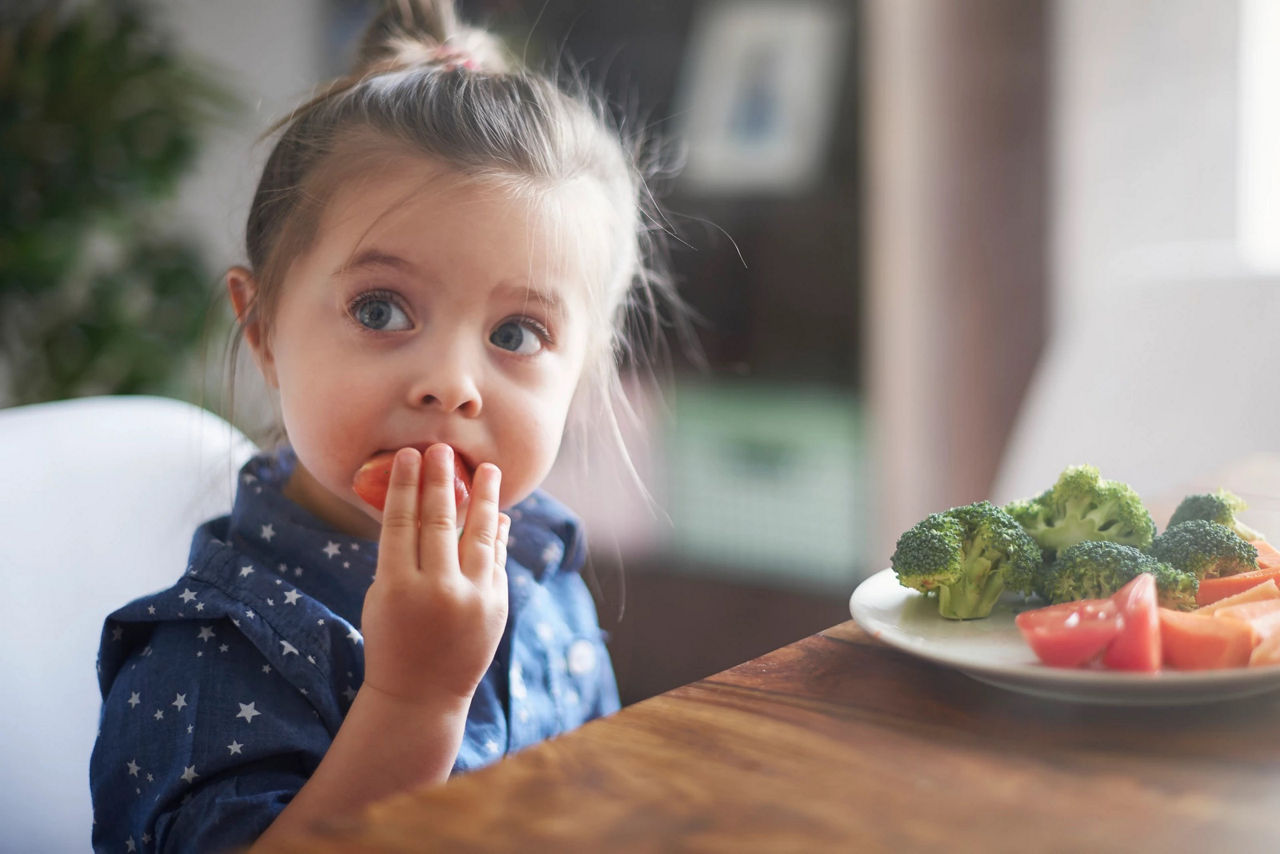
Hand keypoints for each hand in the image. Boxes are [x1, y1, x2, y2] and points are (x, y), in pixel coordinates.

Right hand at [359, 445, 509, 706]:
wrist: (420, 695)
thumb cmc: (392, 639)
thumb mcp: (382, 597)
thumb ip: (401, 556)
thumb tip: (424, 507)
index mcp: (396, 587)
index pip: (401, 522)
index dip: (406, 485)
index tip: (410, 455)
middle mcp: (436, 591)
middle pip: (439, 521)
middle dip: (441, 480)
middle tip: (443, 449)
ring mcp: (471, 599)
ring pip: (480, 536)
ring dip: (485, 498)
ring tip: (488, 469)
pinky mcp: (496, 607)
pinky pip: (497, 560)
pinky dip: (498, 535)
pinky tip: (498, 514)